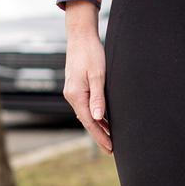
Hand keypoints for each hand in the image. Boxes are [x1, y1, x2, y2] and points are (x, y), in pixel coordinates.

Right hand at [63, 4, 111, 154]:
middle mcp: (72, 96)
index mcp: (76, 95)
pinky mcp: (76, 87)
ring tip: (110, 138)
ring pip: (86, 114)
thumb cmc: (91, 53)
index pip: (90, 122)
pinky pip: (86, 105)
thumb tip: (98, 117)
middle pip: (87, 121)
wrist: (80, 36)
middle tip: (112, 149)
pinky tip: (103, 119)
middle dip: (99, 135)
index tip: (111, 147)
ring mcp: (73, 91)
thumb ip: (98, 97)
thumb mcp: (98, 75)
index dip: (100, 136)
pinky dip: (95, 114)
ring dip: (98, 126)